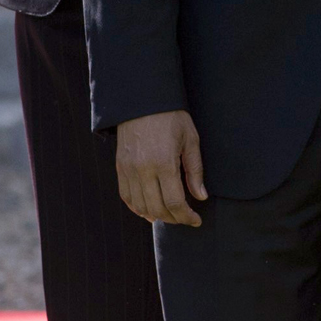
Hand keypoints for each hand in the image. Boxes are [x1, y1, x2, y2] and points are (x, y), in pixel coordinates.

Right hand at [116, 110, 206, 226]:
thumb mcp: (190, 139)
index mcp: (164, 162)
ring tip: (170, 216)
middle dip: (174, 218)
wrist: (144, 100)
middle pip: (157, 208)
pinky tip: (149, 211)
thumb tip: (200, 197)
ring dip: (156, 215)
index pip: (174, 202)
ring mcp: (129, 170)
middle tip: (186, 219)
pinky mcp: (120, 167)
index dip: (186, 216)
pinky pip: (126, 196)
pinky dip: (137, 208)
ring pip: (140, 206)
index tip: (196, 220)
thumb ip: (195, 170)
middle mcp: (143, 170)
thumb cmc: (172, 117)